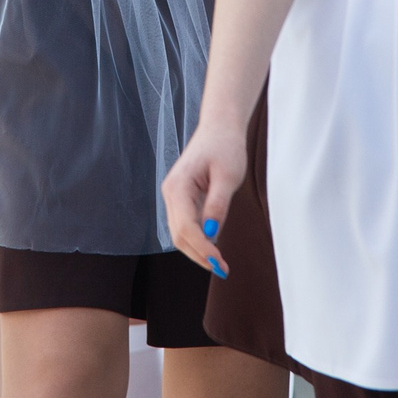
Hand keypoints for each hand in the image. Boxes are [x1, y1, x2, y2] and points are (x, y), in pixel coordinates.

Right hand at [162, 114, 248, 278]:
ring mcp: (174, 197)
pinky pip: (186, 226)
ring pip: (180, 234)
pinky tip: (214, 247)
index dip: (202, 248)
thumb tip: (211, 234)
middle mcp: (170, 193)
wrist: (220, 127)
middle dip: (199, 255)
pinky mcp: (182, 199)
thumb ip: (217, 205)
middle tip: (223, 269)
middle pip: (178, 235)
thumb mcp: (227, 176)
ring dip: (198, 251)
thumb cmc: (225, 147)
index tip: (221, 263)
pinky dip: (198, 240)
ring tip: (220, 263)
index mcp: (178, 186)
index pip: (186, 227)